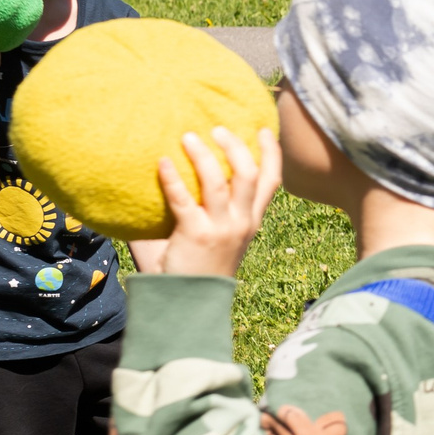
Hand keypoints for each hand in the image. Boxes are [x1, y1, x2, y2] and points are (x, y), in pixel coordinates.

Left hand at [155, 126, 282, 277]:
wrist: (189, 306)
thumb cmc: (196, 271)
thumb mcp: (214, 238)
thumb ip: (205, 209)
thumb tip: (176, 172)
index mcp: (250, 222)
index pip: (271, 182)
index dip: (270, 152)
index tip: (261, 128)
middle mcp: (241, 223)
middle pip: (248, 173)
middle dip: (235, 146)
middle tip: (217, 129)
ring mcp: (220, 229)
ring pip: (218, 181)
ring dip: (203, 155)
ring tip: (187, 137)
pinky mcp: (194, 234)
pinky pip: (183, 199)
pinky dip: (172, 177)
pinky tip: (162, 162)